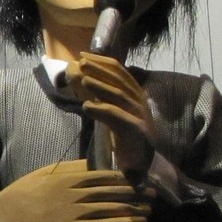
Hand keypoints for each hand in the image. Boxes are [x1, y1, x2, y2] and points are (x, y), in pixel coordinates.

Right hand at [0, 158, 150, 221]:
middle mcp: (75, 193)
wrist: (6, 215)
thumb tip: (92, 164)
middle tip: (152, 194)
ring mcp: (74, 212)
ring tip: (148, 209)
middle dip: (134, 192)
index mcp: (68, 177)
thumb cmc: (24, 191)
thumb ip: (69, 168)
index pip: (103, 175)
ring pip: (110, 208)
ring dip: (132, 208)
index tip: (139, 179)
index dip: (124, 178)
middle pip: (111, 191)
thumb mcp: (45, 172)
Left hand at [72, 52, 157, 171]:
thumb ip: (100, 97)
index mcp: (135, 95)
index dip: (102, 62)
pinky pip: (118, 117)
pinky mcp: (137, 131)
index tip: (84, 55)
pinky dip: (102, 110)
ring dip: (100, 87)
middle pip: (120, 80)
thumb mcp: (112, 113)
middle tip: (82, 62)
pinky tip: (87, 107)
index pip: (120, 72)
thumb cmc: (125, 137)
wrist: (142, 165)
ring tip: (83, 80)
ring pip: (119, 96)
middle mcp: (140, 102)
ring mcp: (140, 116)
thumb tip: (79, 77)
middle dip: (100, 69)